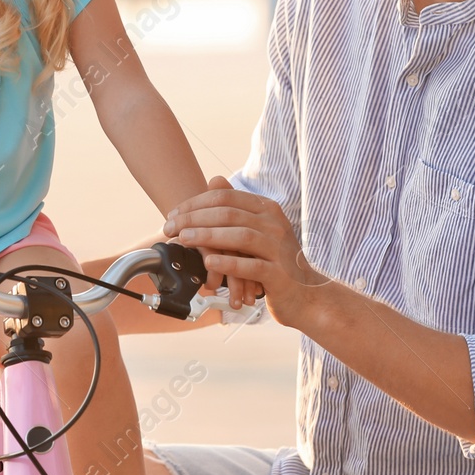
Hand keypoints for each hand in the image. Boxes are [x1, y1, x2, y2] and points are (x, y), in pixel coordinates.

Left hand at [162, 176, 330, 327]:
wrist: (305, 295)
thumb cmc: (274, 261)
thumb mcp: (257, 229)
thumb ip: (235, 206)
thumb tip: (213, 179)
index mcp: (267, 209)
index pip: (225, 197)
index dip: (194, 204)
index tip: (172, 215)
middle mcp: (275, 224)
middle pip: (228, 214)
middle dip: (194, 218)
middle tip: (169, 228)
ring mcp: (279, 249)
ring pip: (239, 236)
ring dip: (207, 236)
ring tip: (183, 239)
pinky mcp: (279, 275)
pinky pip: (251, 266)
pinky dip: (228, 263)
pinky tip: (209, 263)